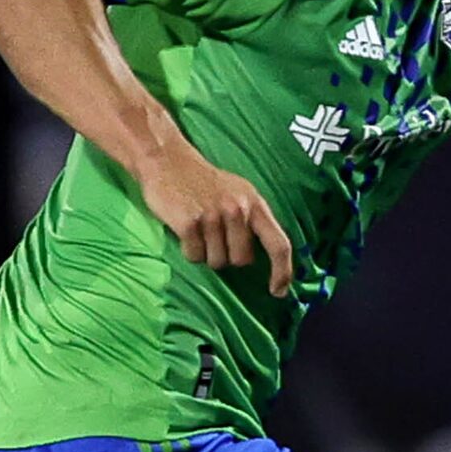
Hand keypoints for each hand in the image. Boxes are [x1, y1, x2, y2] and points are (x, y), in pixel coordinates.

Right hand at [136, 141, 294, 296]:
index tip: (279, 291)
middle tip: (214, 234)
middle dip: (228, 255)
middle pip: (241, 261)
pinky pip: (195, 256)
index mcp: (255, 203)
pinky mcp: (190, 223)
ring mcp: (213, 216)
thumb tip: (274, 258)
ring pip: (217, 262)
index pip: (279, 244)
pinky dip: (189, 250)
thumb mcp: (239, 193)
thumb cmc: (205, 182)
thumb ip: (254, 220)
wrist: (167, 160)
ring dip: (206, 253)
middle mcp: (237, 210)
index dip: (283, 272)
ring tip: (199, 228)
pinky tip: (185, 229)